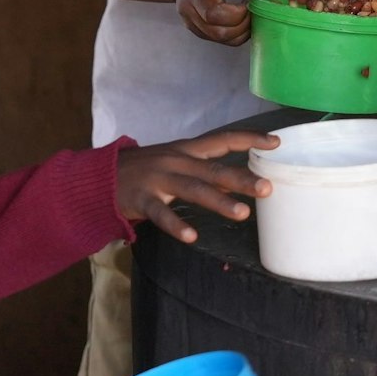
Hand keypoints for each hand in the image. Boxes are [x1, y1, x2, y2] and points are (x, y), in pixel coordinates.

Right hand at [116, 130, 277, 242]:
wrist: (100, 176)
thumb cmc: (144, 170)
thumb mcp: (174, 160)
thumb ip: (202, 168)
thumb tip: (237, 180)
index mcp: (186, 150)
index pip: (223, 140)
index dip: (249, 140)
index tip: (276, 143)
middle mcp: (176, 161)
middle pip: (214, 170)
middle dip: (242, 179)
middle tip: (267, 188)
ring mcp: (158, 179)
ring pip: (194, 190)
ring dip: (219, 202)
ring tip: (242, 214)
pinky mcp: (142, 199)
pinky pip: (161, 214)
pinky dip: (176, 224)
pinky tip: (191, 235)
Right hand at [169, 0, 271, 45]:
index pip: (214, 14)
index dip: (237, 13)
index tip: (247, 0)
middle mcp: (189, 12)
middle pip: (218, 32)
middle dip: (242, 25)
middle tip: (251, 9)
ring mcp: (191, 24)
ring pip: (220, 39)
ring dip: (241, 32)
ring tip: (247, 14)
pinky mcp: (197, 30)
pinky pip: (219, 39)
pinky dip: (235, 34)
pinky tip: (241, 20)